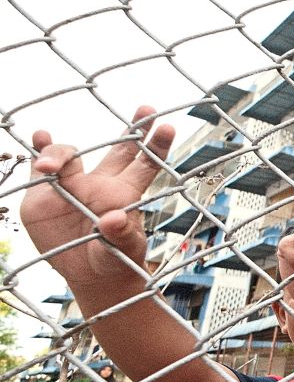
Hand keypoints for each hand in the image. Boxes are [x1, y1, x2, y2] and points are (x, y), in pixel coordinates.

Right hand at [21, 107, 174, 295]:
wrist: (89, 274)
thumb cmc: (115, 259)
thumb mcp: (123, 252)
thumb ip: (120, 236)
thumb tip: (114, 218)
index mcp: (125, 192)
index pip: (145, 164)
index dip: (156, 146)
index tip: (168, 127)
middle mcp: (101, 182)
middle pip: (119, 148)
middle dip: (134, 127)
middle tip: (148, 108)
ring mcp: (72, 185)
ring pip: (69, 155)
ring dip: (59, 152)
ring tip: (50, 166)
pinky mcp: (44, 196)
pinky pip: (39, 168)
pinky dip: (38, 151)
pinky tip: (38, 138)